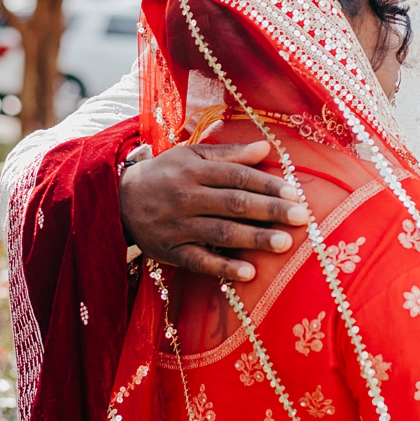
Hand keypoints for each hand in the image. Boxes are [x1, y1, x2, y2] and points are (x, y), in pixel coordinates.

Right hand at [119, 141, 310, 280]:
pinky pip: (199, 261)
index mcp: (193, 169)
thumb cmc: (163, 174)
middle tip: (301, 218)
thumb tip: (266, 148)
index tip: (296, 193)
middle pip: (234, 204)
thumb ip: (228, 154)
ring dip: (254, 238)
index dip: (267, 185)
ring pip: (221, 232)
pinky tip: (248, 272)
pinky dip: (223, 268)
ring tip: (284, 243)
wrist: (118, 200)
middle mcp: (186, 196)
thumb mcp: (190, 155)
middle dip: (269, 210)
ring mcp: (178, 226)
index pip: (237, 177)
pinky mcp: (170, 251)